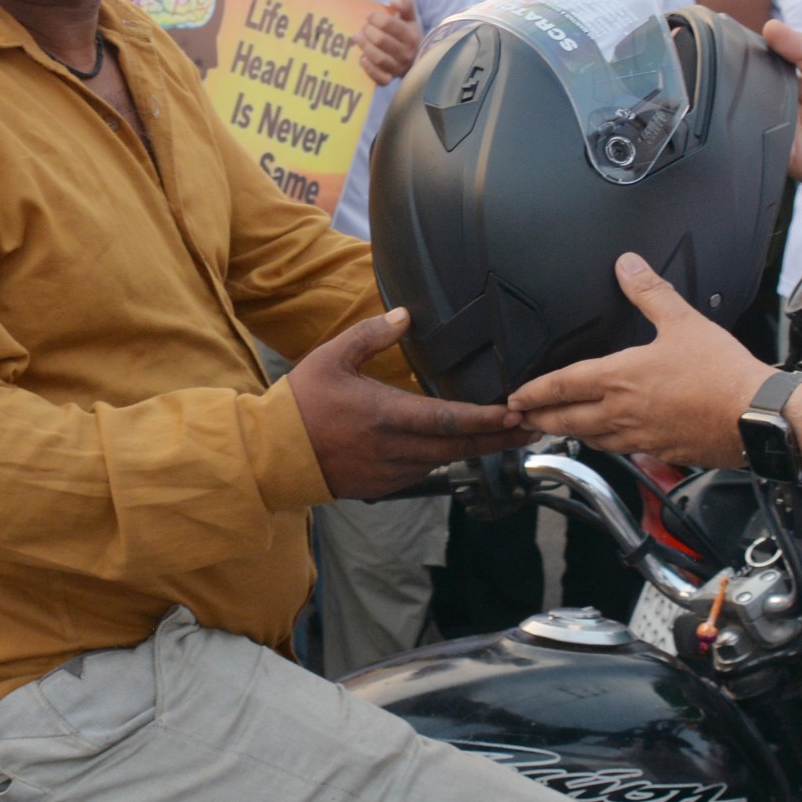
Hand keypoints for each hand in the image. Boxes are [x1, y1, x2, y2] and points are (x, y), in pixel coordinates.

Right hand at [289, 307, 525, 498]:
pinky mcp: (382, 486)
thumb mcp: (332, 357)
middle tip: (533, 427)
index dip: (486, 419)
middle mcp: (393, 449)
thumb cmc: (298, 404)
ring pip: (444, 460)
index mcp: (384, 416)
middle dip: (499, 438)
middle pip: (459, 446)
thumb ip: (371, 335)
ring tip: (506, 435)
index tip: (516, 413)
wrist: (269, 456)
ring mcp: (389, 472)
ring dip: (476, 449)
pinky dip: (445, 458)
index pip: (448, 419)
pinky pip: (423, 471)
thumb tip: (405, 314)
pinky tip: (460, 446)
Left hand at [356, 0, 421, 86]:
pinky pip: (380, 78)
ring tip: (357, 37)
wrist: (415, 58)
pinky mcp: (390, 79)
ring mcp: (398, 68)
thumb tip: (392, 2)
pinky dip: (369, 69)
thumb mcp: (410, 17)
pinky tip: (362, 59)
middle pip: (381, 40)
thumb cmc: (407, 34)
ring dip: (364, 46)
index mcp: (411, 35)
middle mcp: (406, 53)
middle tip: (363, 28)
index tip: (369, 16)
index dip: (375, 17)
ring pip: (379, 59)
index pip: (389, 24)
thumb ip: (405, 4)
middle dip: (367, 31)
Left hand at [511, 256, 766, 466]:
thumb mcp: (682, 321)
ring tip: (557, 429)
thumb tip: (628, 265)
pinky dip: (604, 445)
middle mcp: (622, 413)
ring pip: (591, 440)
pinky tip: (609, 439)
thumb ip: (649, 292)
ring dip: (569, 434)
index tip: (516, 396)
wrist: (753, 417)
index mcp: (620, 379)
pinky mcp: (660, 453)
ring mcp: (640, 437)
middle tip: (522, 419)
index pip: (562, 386)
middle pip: (566, 421)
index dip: (534, 392)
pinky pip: (621, 451)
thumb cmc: (721, 374)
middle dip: (540, 419)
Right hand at [765, 19, 801, 208]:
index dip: (748, 56)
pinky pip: (761, 143)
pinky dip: (764, 129)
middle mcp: (777, 113)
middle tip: (746, 63)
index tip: (735, 37)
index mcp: (786, 89)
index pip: (758, 70)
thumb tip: (771, 26)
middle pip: (749, 93)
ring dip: (753, 102)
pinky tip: (776, 115)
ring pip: (749, 116)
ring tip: (768, 88)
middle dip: (747, 79)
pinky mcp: (784, 157)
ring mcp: (778, 136)